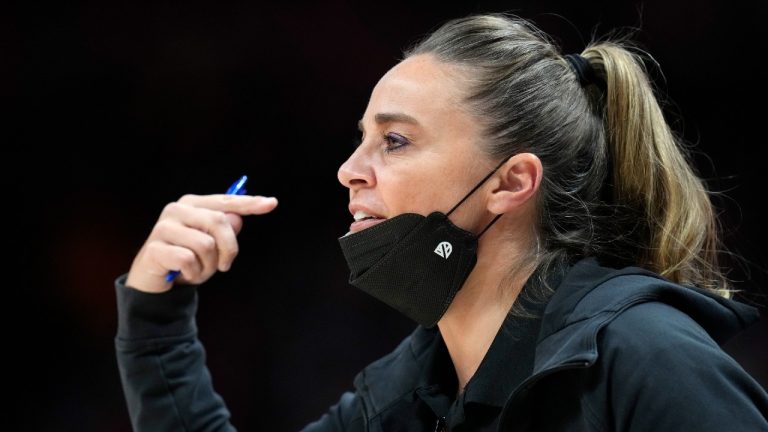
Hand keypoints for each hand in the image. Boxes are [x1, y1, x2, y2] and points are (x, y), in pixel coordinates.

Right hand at [125, 193, 277, 292]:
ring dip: (209, 266)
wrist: (155, 281)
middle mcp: (177, 210)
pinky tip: (184, 275)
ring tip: (198, 270)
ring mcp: (163, 227)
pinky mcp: (154, 248)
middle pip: (219, 222)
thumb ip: (226, 230)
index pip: (226, 201)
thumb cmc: (188, 259)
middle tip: (225, 266)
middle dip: (229, 249)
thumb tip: (238, 218)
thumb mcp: (213, 246)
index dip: (249, 203)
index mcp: (193, 204)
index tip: (272, 203)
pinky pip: (188, 260)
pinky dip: (193, 274)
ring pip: (206, 244)